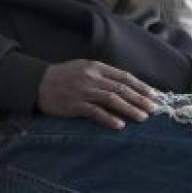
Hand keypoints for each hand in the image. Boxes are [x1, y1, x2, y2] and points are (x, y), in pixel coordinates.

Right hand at [37, 60, 158, 129]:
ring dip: (130, 109)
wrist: (36, 82)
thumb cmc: (63, 77)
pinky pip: (95, 112)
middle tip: (155, 109)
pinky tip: (120, 125)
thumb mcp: (84, 69)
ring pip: (112, 99)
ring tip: (143, 118)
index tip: (155, 95)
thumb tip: (126, 87)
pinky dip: (109, 119)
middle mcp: (92, 77)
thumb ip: (103, 76)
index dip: (141, 86)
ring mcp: (83, 90)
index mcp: (96, 67)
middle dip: (141, 99)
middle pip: (122, 88)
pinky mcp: (74, 104)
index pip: (124, 77)